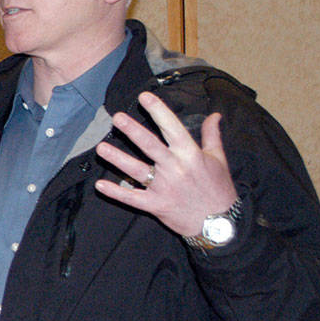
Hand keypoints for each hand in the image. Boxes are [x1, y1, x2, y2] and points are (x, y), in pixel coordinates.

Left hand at [94, 91, 237, 236]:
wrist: (219, 224)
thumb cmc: (218, 189)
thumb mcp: (219, 159)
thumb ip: (212, 135)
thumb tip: (215, 114)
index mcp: (190, 154)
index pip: (172, 128)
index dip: (158, 111)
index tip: (145, 96)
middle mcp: (175, 168)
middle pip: (150, 146)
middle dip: (133, 131)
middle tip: (117, 117)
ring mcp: (164, 188)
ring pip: (136, 170)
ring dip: (117, 159)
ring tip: (101, 148)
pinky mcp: (156, 205)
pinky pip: (132, 198)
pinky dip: (116, 192)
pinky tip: (100, 184)